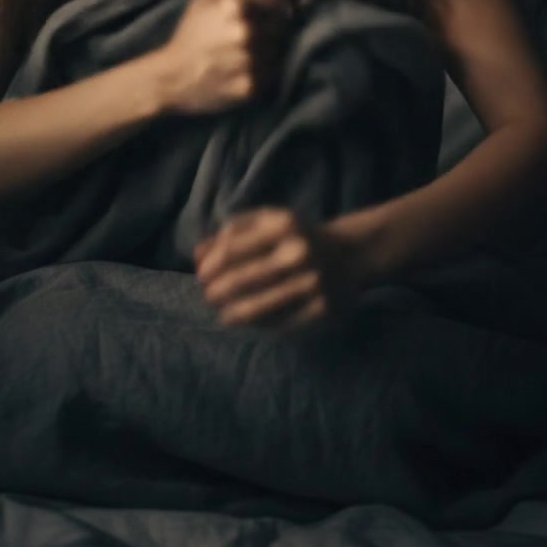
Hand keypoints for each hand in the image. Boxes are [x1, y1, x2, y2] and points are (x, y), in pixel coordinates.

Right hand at [159, 0, 292, 115]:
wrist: (172, 78)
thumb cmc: (190, 35)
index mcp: (235, 5)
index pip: (276, 0)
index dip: (274, 6)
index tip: (269, 12)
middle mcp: (245, 32)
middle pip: (280, 26)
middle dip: (272, 28)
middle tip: (254, 36)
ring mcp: (249, 61)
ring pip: (277, 51)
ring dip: (268, 51)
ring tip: (246, 54)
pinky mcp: (251, 86)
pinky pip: (271, 75)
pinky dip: (263, 73)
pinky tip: (244, 71)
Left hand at [194, 207, 364, 330]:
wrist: (351, 252)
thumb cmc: (297, 235)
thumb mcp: (268, 221)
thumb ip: (232, 231)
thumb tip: (196, 254)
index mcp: (282, 225)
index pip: (232, 250)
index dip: (210, 267)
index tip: (201, 276)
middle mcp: (298, 253)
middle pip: (241, 280)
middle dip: (217, 292)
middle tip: (210, 297)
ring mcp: (311, 283)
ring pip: (258, 308)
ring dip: (233, 314)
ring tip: (224, 315)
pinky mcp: (322, 309)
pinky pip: (281, 324)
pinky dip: (260, 326)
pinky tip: (251, 323)